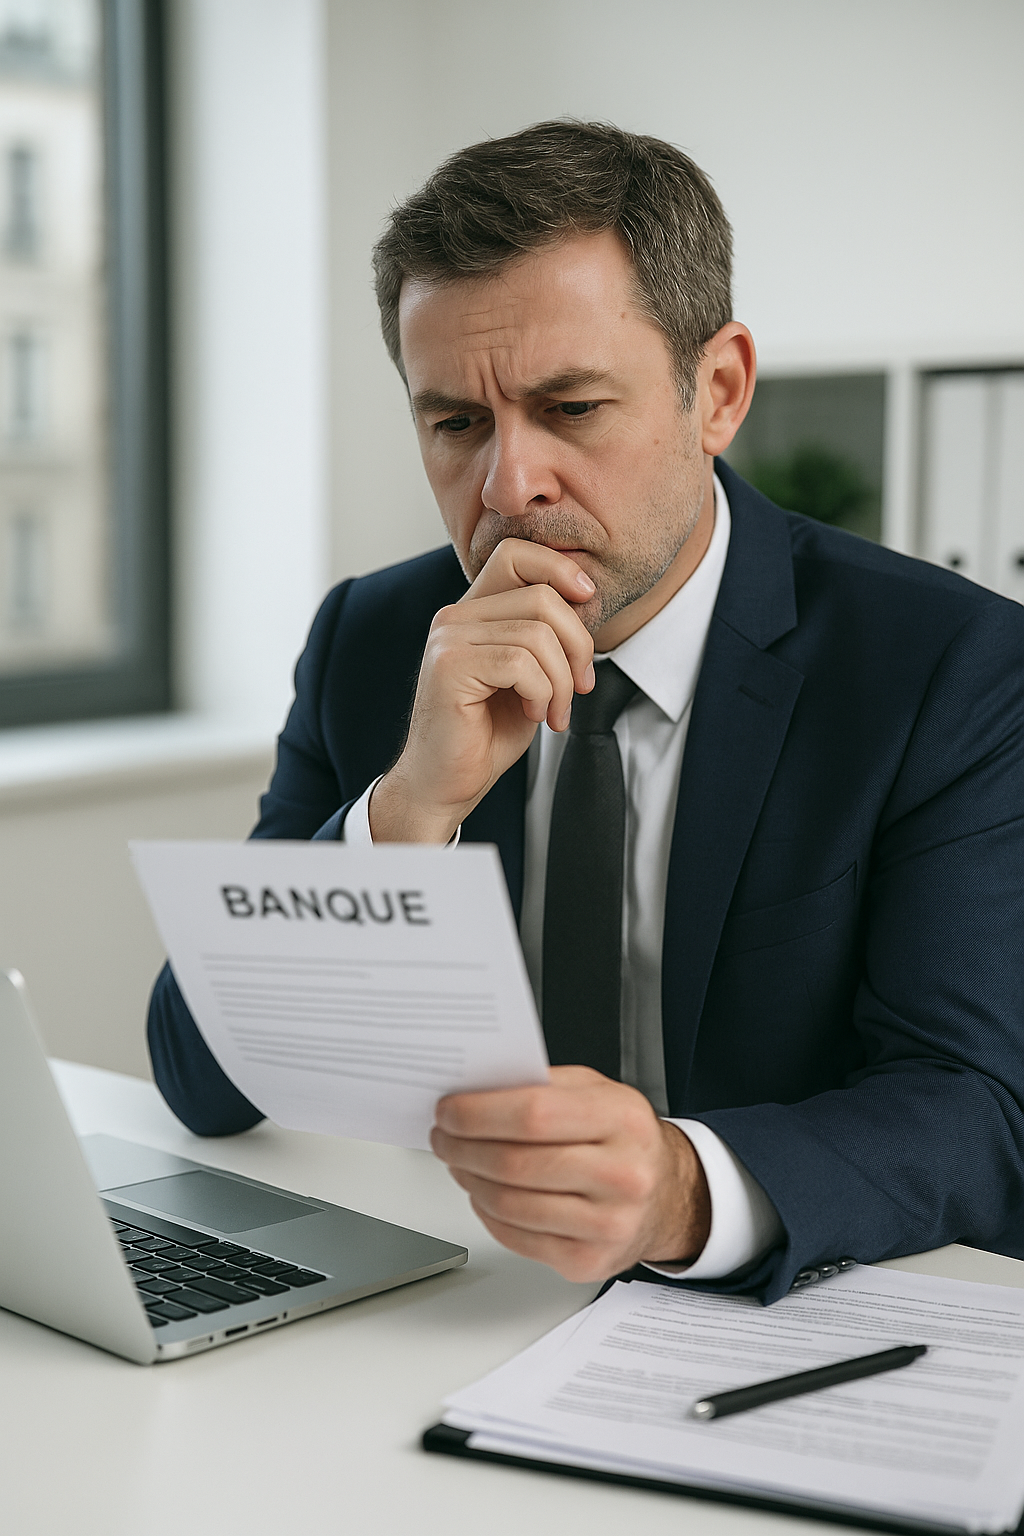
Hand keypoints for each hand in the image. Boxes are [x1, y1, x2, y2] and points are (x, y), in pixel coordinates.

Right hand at [369, 539, 595, 842]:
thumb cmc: (485, 736)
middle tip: (580, 687)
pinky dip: (542, 692)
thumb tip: (585, 601)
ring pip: (538, 633)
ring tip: (554, 711)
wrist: (444, 786)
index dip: (559, 570)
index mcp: (472, 613)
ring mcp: (448, 639)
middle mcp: (454, 617)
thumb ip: (545, 637)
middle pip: (541, 596)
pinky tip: (534, 714)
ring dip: (562, 680)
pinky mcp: (449, 667)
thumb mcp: (527, 677)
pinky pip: (521, 663)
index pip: (516, 555)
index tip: (588, 602)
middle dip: (578, 644)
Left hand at [430, 1066, 711, 1282]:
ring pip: (508, 1203)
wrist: (666, 1195)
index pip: (533, 1114)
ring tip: (458, 1161)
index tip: (448, 1109)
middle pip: (515, 1163)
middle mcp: (622, 1175)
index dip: (478, 1113)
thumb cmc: (623, 1138)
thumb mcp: (597, 1091)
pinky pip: (515, 1237)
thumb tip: (475, 1089)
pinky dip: (486, 1212)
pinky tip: (483, 1192)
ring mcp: (607, 1224)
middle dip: (462, 1147)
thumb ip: (542, 1083)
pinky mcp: (587, 1261)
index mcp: (622, 1120)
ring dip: (469, 1179)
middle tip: (443, 1136)